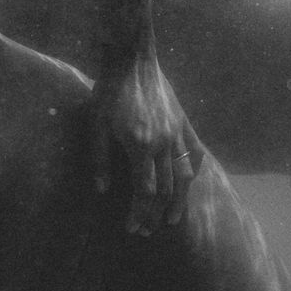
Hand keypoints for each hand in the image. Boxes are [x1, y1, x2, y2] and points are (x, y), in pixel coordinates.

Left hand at [90, 54, 204, 235]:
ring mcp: (177, 133)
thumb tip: (102, 191)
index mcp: (139, 145)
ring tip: (171, 218)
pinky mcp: (183, 122)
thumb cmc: (109, 91)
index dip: (139, 213)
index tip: (132, 228)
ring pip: (184, 175)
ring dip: (178, 200)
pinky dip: (194, 171)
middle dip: (155, 213)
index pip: (144, 191)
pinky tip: (189, 183)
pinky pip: (195, 152)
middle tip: (147, 231)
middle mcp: (162, 143)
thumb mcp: (95, 125)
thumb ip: (99, 160)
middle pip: (165, 189)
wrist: (132, 58)